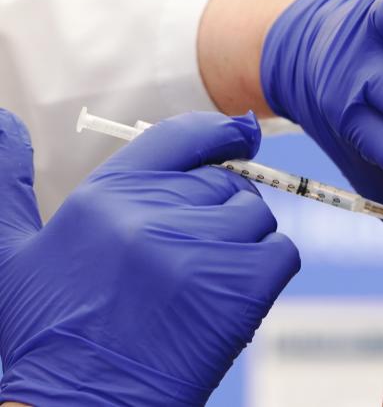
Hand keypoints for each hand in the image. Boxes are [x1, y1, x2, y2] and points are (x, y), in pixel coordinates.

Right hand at [0, 111, 298, 404]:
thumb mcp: (10, 252)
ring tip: (205, 280)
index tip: (243, 134)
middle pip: (225, 183)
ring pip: (256, 217)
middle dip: (220, 209)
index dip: (221, 132)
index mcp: (107, 194)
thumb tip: (2, 119)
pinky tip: (232, 295)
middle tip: (194, 252)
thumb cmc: (49, 336)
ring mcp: (201, 251)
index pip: (181, 137)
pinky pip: (281, 253)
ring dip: (244, 242)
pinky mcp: (239, 288)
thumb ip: (7, 182)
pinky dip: (268, 269)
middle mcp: (155, 214)